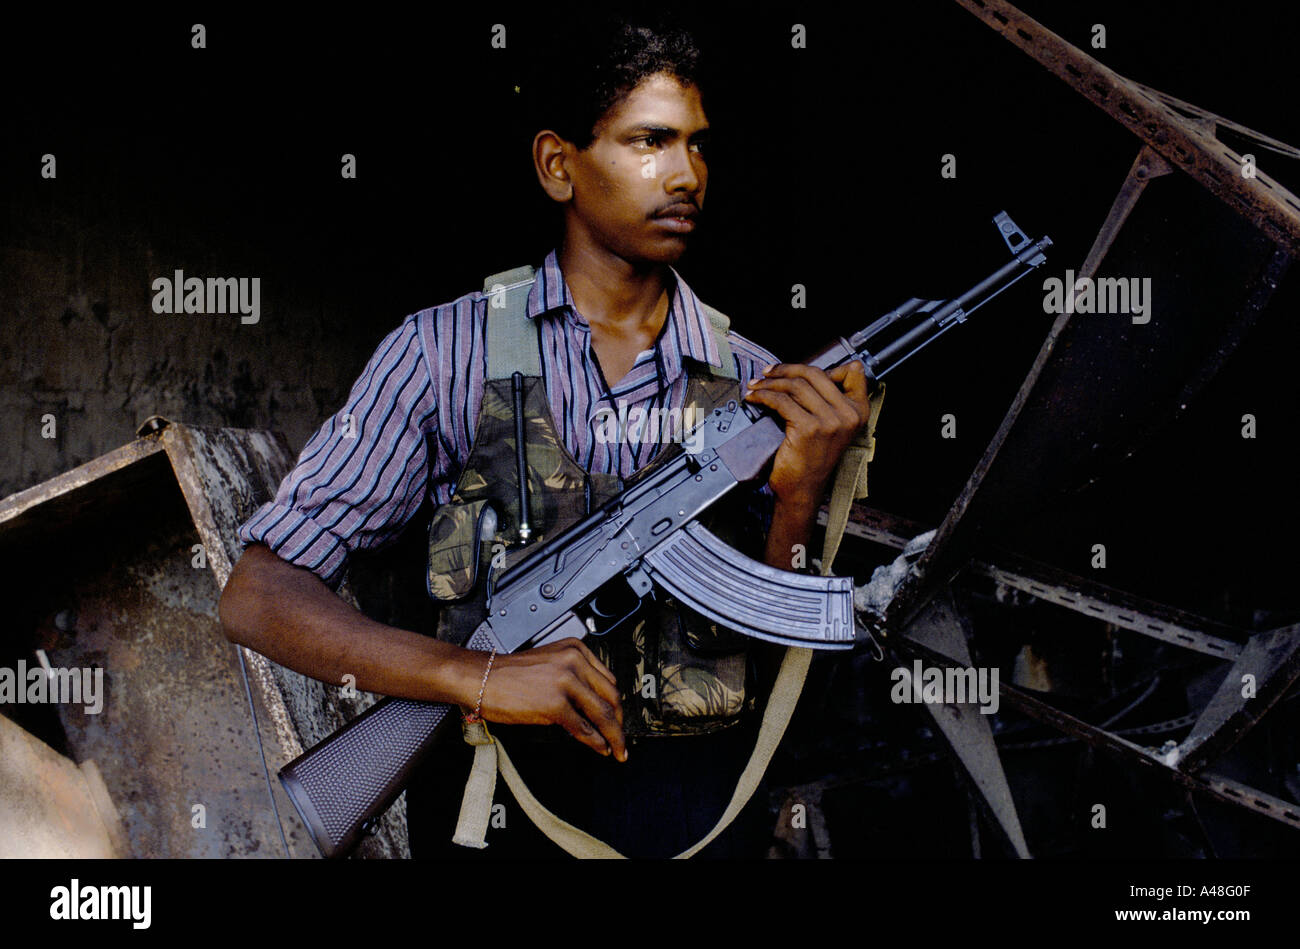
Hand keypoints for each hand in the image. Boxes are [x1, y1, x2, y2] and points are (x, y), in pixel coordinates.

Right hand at [475, 638, 627, 760]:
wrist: (479, 677)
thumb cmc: (508, 674)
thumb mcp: (549, 664)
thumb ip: (573, 678)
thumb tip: (592, 706)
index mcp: (575, 649)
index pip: (608, 680)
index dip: (617, 704)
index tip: (619, 718)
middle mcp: (574, 661)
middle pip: (610, 696)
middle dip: (620, 722)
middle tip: (622, 739)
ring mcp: (565, 682)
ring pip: (601, 713)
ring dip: (613, 736)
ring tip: (617, 749)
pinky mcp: (554, 703)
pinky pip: (583, 727)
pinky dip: (595, 741)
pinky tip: (600, 748)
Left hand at [743, 361, 871, 509]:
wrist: (803, 489)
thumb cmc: (812, 458)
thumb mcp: (832, 426)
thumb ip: (828, 400)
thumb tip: (805, 372)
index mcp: (859, 411)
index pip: (852, 372)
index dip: (823, 365)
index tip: (796, 368)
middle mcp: (848, 415)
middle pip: (815, 374)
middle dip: (786, 369)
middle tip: (767, 372)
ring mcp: (830, 422)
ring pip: (796, 386)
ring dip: (770, 383)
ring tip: (756, 386)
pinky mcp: (808, 428)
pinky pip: (781, 401)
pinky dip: (763, 396)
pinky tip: (755, 398)